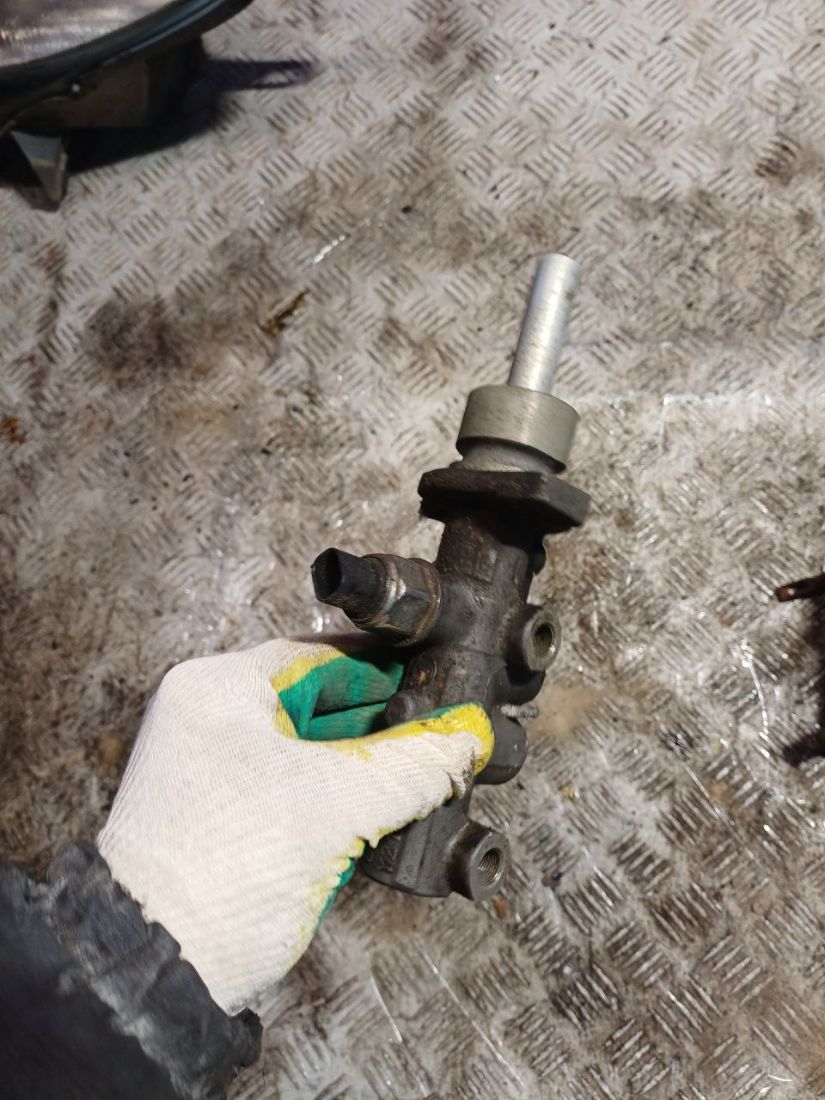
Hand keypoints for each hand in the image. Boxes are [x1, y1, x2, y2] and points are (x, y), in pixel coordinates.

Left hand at [97, 638, 491, 1013]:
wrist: (161, 971)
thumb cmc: (214, 876)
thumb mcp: (332, 805)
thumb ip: (411, 764)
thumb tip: (467, 737)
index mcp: (219, 691)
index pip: (321, 658)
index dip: (387, 671)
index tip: (438, 682)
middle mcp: (214, 723)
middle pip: (324, 706)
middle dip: (385, 727)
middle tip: (441, 736)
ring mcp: (221, 774)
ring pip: (317, 754)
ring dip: (368, 769)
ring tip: (424, 776)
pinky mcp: (233, 821)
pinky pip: (304, 794)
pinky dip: (345, 802)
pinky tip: (387, 813)